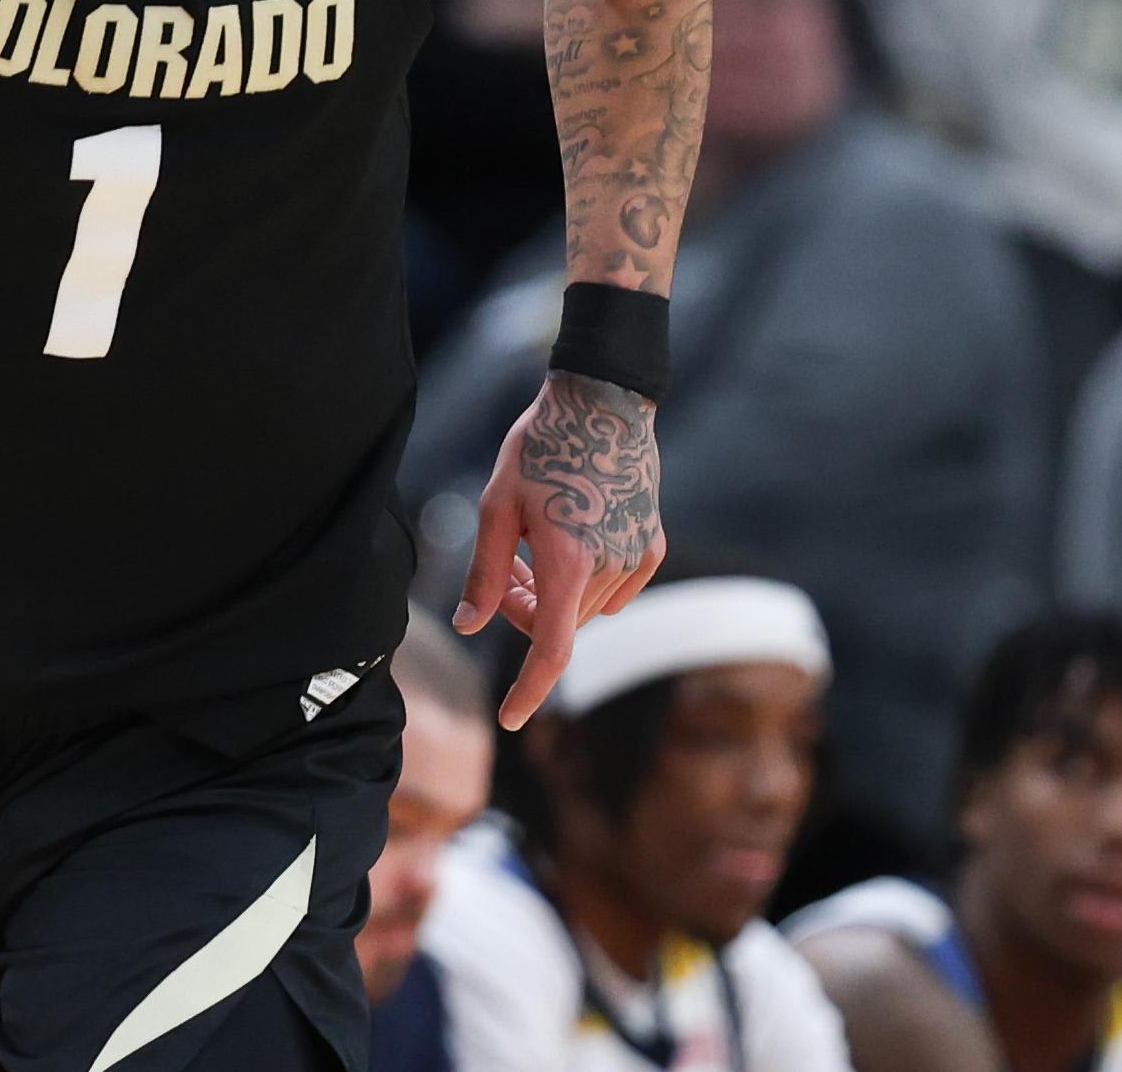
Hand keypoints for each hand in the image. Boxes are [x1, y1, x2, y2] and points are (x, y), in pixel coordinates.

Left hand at [455, 370, 667, 728]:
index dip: (528, 691)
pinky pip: (615, 589)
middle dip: (524, 609)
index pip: (551, 650)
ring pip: (586, 608)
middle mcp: (610, 567)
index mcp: (568, 561)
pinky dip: (589, 581)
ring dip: (555, 595)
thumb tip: (467, 625)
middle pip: (559, 623)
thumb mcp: (497, 505)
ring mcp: (638, 558)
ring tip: (535, 541)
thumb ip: (485, 573)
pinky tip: (576, 534)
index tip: (509, 719)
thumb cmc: (541, 447)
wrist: (605, 403)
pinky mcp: (654, 545)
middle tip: (505, 566)